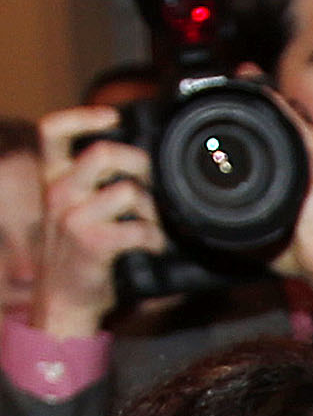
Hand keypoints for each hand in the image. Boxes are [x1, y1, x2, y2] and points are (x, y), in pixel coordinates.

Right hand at [30, 107, 164, 335]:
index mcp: (53, 179)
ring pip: (127, 191)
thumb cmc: (79, 252)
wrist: (64, 299)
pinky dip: (156, 238)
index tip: (113, 115)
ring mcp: (72, 217)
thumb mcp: (77, 209)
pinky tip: (154, 246)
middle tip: (155, 180)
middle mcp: (58, 192)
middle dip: (140, 162)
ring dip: (154, 208)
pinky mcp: (91, 243)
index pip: (52, 131)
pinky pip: (138, 229)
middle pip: (102, 154)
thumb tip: (144, 162)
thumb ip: (97, 184)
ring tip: (157, 224)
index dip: (83, 116)